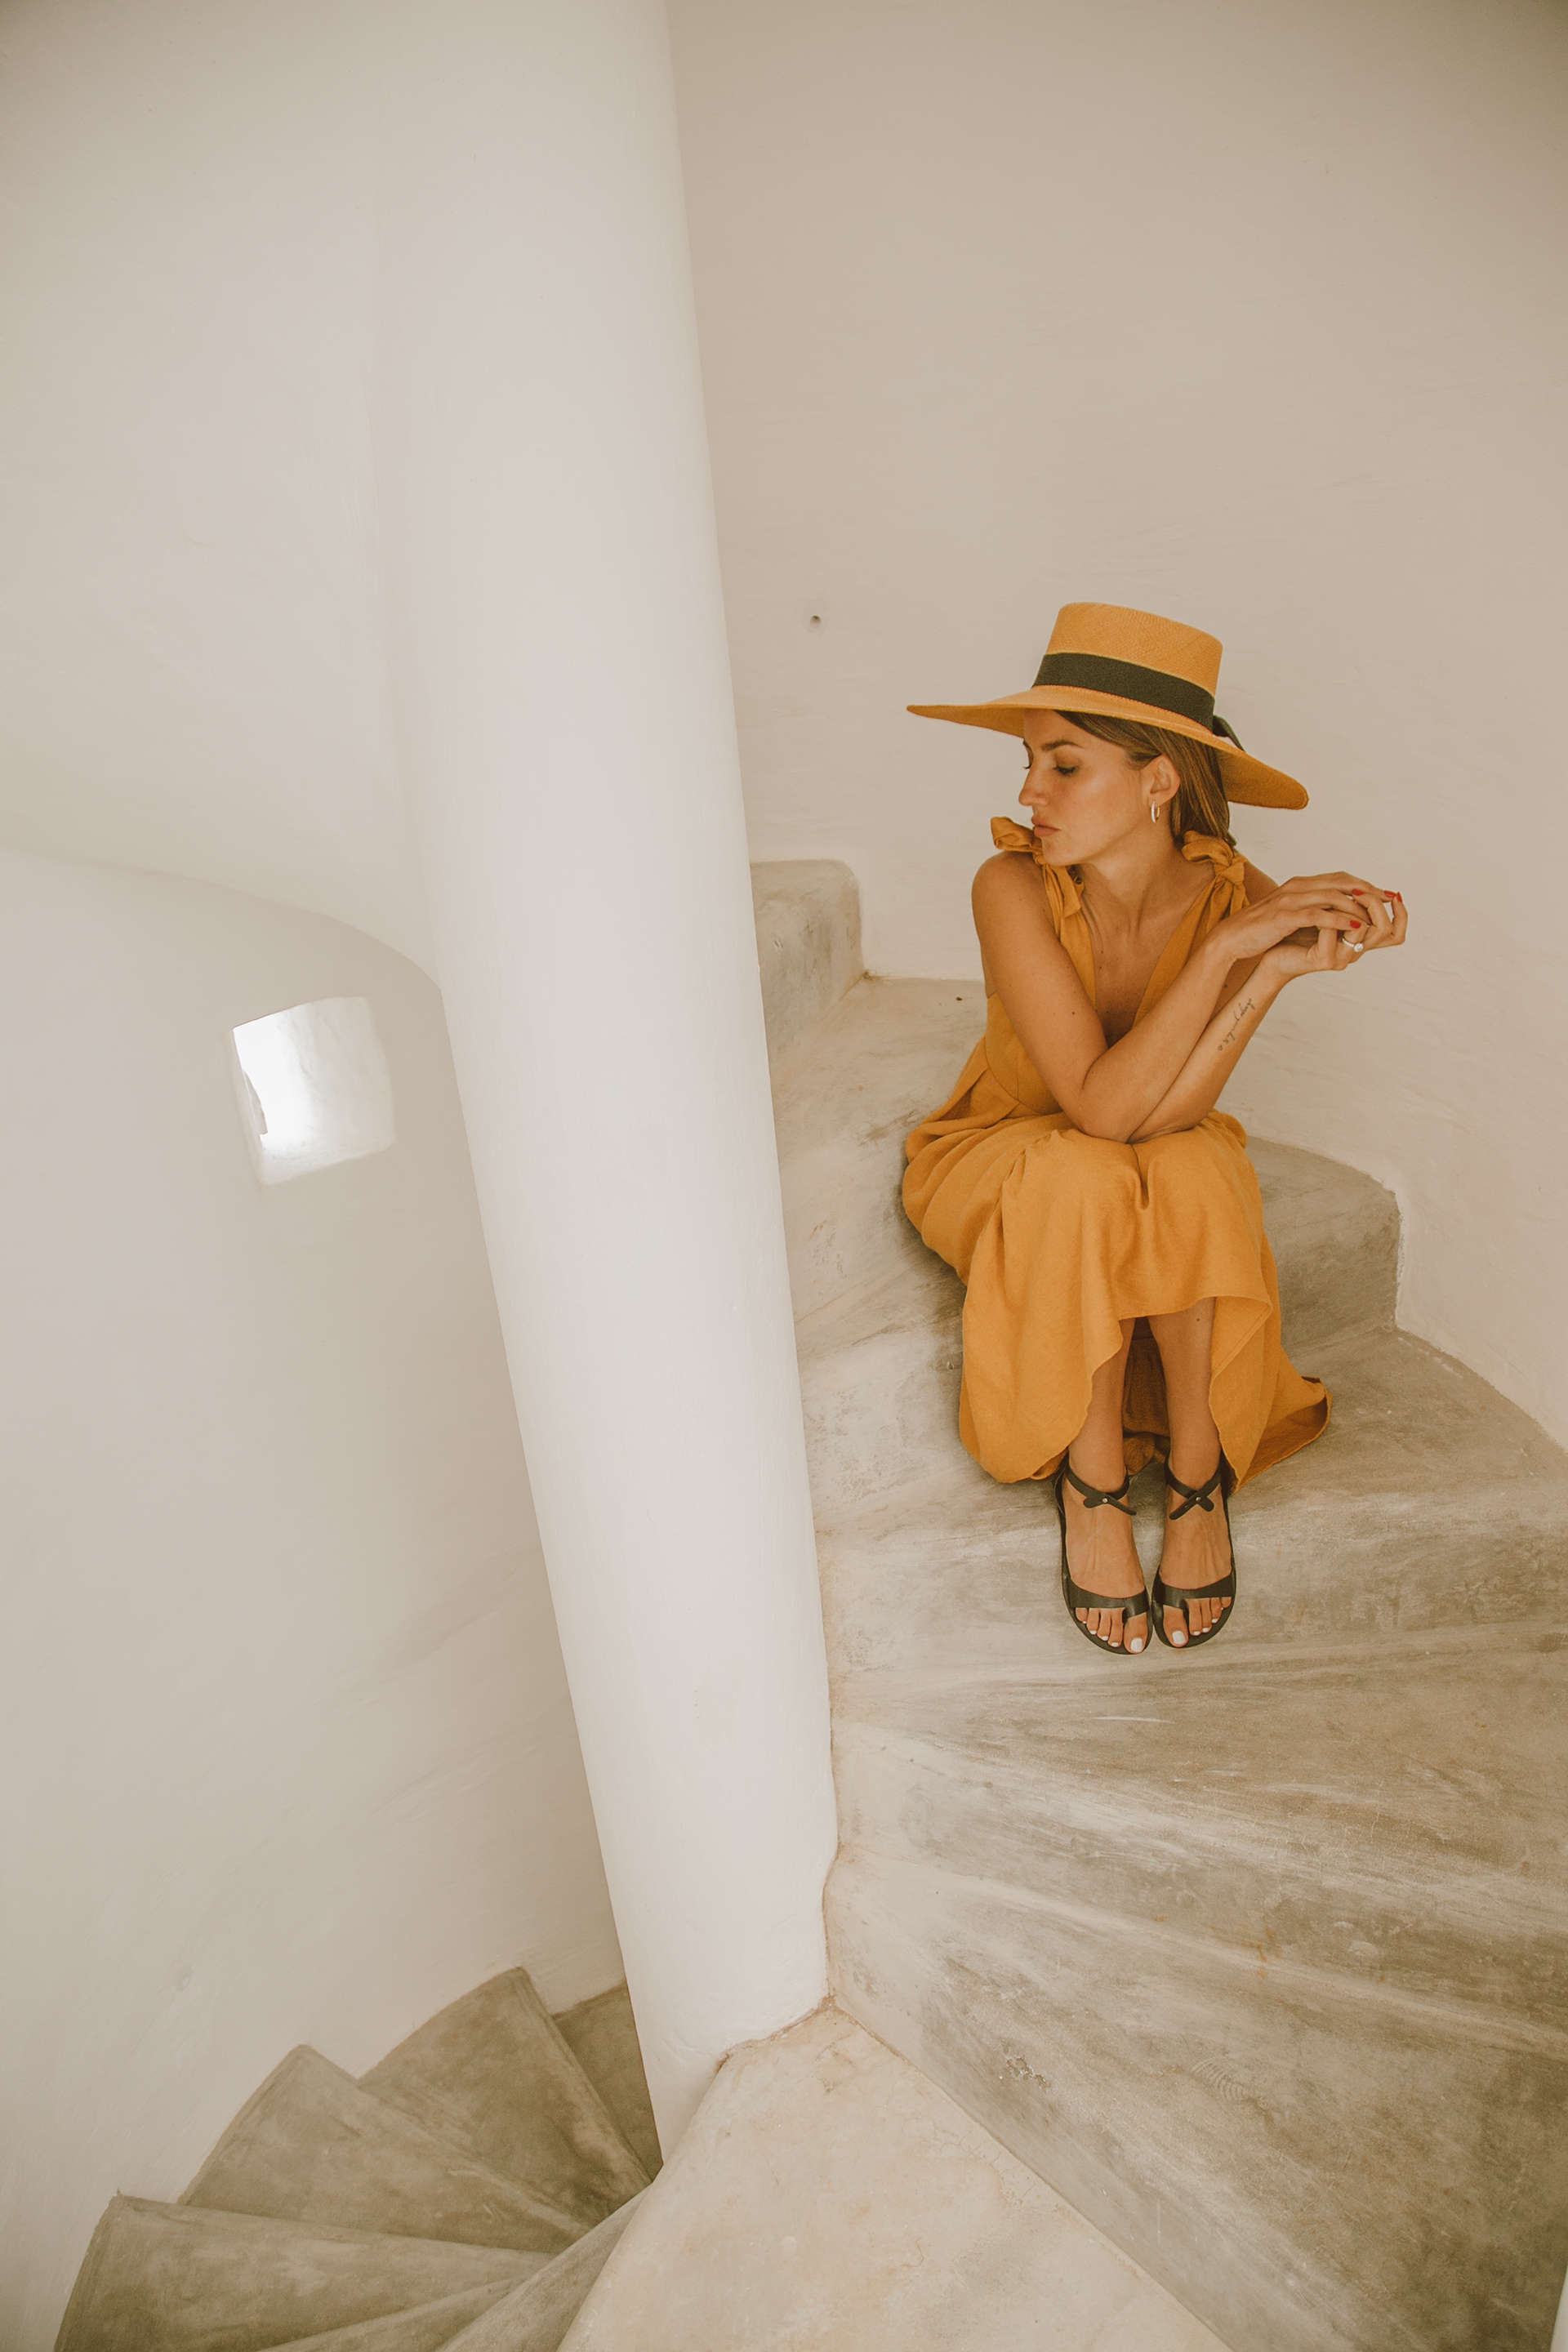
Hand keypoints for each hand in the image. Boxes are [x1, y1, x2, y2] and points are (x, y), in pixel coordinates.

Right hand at [1215, 871, 1403, 972]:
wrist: (1231, 938)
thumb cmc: (1260, 930)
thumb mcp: (1289, 913)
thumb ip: (1309, 907)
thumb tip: (1331, 911)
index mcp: (1300, 884)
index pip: (1339, 878)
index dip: (1363, 884)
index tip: (1384, 894)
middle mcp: (1297, 886)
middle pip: (1341, 882)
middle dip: (1368, 890)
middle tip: (1390, 899)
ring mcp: (1290, 900)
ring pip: (1332, 896)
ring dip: (1357, 905)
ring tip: (1377, 915)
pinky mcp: (1285, 916)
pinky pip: (1317, 915)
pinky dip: (1339, 919)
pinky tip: (1355, 926)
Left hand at [1257, 882, 1407, 981]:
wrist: (1270, 953)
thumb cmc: (1296, 931)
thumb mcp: (1326, 913)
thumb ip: (1345, 905)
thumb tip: (1364, 884)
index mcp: (1359, 943)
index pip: (1396, 934)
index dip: (1402, 914)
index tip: (1395, 893)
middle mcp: (1355, 952)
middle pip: (1385, 929)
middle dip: (1375, 903)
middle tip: (1359, 891)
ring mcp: (1340, 958)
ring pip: (1362, 928)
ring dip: (1352, 905)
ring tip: (1342, 893)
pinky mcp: (1322, 960)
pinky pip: (1333, 931)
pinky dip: (1329, 914)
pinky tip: (1319, 905)